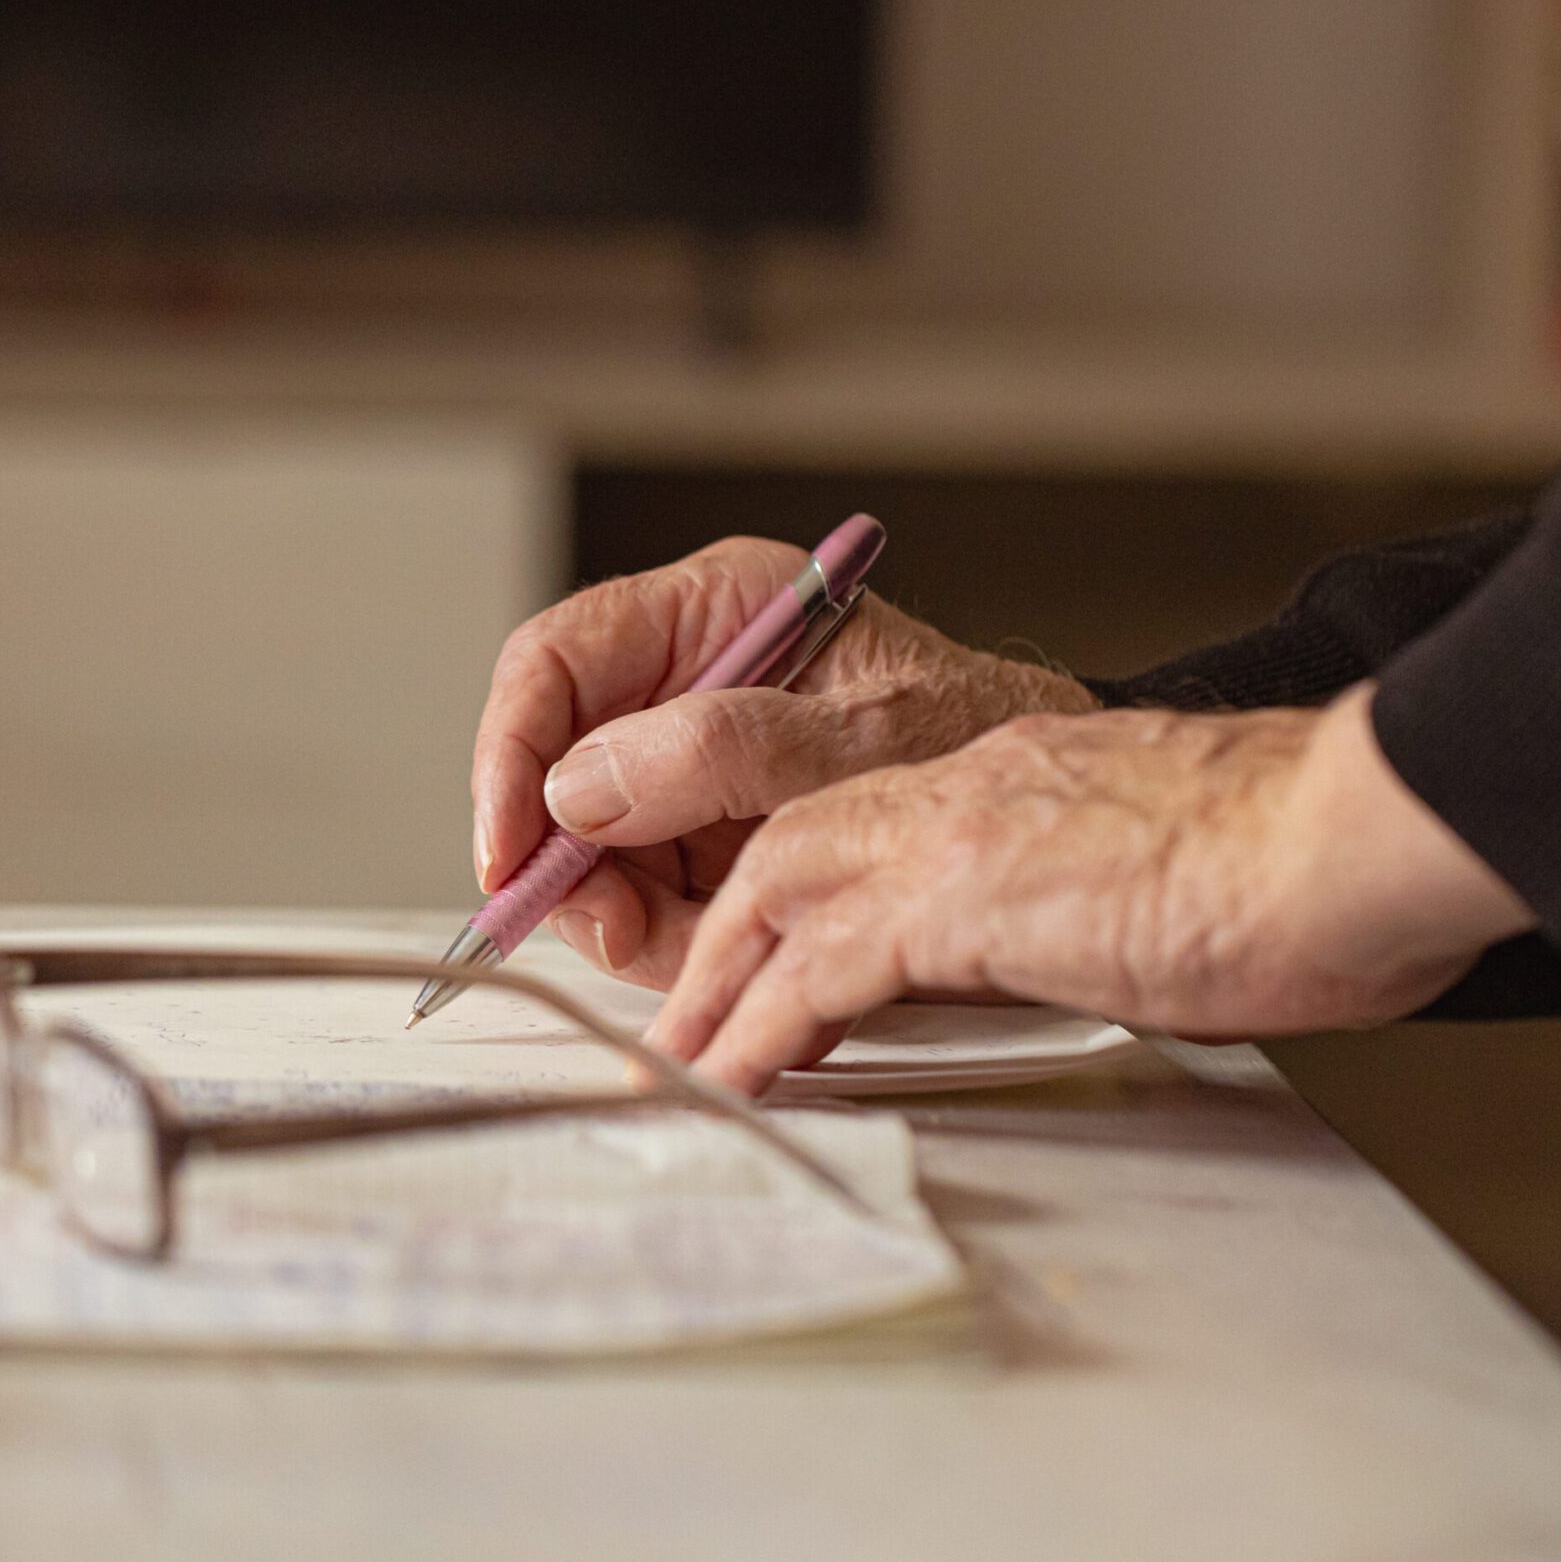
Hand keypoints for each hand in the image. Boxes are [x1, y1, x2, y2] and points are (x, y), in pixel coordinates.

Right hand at [471, 536, 1096, 986]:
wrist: (1049, 814)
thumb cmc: (981, 736)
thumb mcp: (863, 736)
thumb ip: (722, 751)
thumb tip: (581, 785)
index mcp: (715, 610)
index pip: (555, 662)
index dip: (511, 754)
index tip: (511, 847)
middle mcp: (686, 682)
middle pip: (556, 771)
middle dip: (574, 863)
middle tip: (619, 927)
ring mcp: (691, 766)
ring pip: (592, 851)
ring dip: (630, 918)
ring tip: (706, 945)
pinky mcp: (707, 837)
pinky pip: (645, 898)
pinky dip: (673, 942)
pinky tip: (730, 951)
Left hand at [644, 686, 1536, 1093]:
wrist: (1353, 831)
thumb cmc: (1309, 857)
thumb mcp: (1176, 860)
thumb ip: (1114, 890)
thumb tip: (1122, 938)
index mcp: (1019, 775)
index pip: (870, 820)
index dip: (801, 892)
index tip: (771, 961)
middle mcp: (970, 787)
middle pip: (792, 847)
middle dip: (726, 935)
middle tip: (685, 1019)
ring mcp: (958, 836)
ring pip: (776, 893)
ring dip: (718, 983)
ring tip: (681, 1065)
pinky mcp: (964, 900)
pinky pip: (821, 973)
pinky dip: (761, 1029)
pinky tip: (734, 1080)